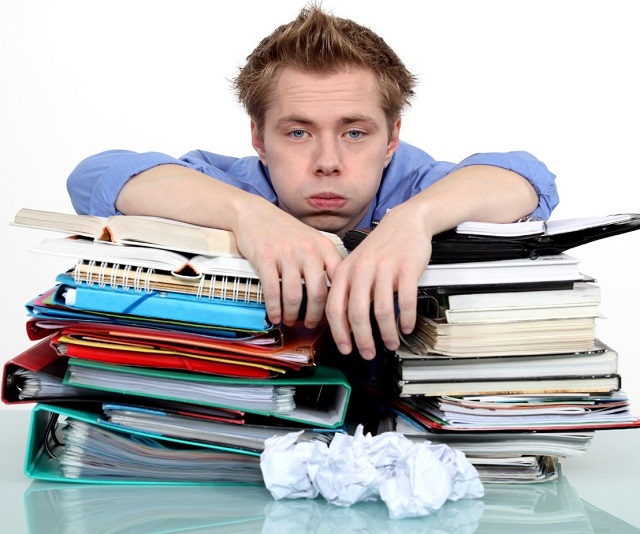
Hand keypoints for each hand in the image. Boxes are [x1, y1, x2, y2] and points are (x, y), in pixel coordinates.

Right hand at [233, 199, 343, 328]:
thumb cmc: (284, 231)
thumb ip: (324, 263)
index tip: (335, 316)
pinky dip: (274, 308)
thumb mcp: (312, 241)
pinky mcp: (266, 258)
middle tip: (310, 325)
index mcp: (324, 247)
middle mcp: (309, 250)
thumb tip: (336, 294)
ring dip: (292, 314)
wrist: (255, 213)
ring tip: (290, 320)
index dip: (338, 303)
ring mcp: (287, 254)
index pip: (339, 281)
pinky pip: (273, 291)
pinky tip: (274, 315)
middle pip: (318, 294)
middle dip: (314, 316)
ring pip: (294, 295)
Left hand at [325, 207, 432, 359]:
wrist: (405, 222)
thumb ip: (348, 291)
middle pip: (357, 314)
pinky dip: (406, 318)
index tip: (345, 349)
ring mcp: (384, 269)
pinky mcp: (406, 268)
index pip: (334, 308)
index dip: (339, 333)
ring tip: (390, 343)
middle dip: (363, 340)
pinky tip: (407, 327)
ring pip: (381, 311)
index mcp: (345, 271)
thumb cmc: (380, 247)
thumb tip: (346, 326)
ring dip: (386, 333)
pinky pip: (406, 300)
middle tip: (368, 354)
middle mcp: (362, 270)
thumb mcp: (356, 265)